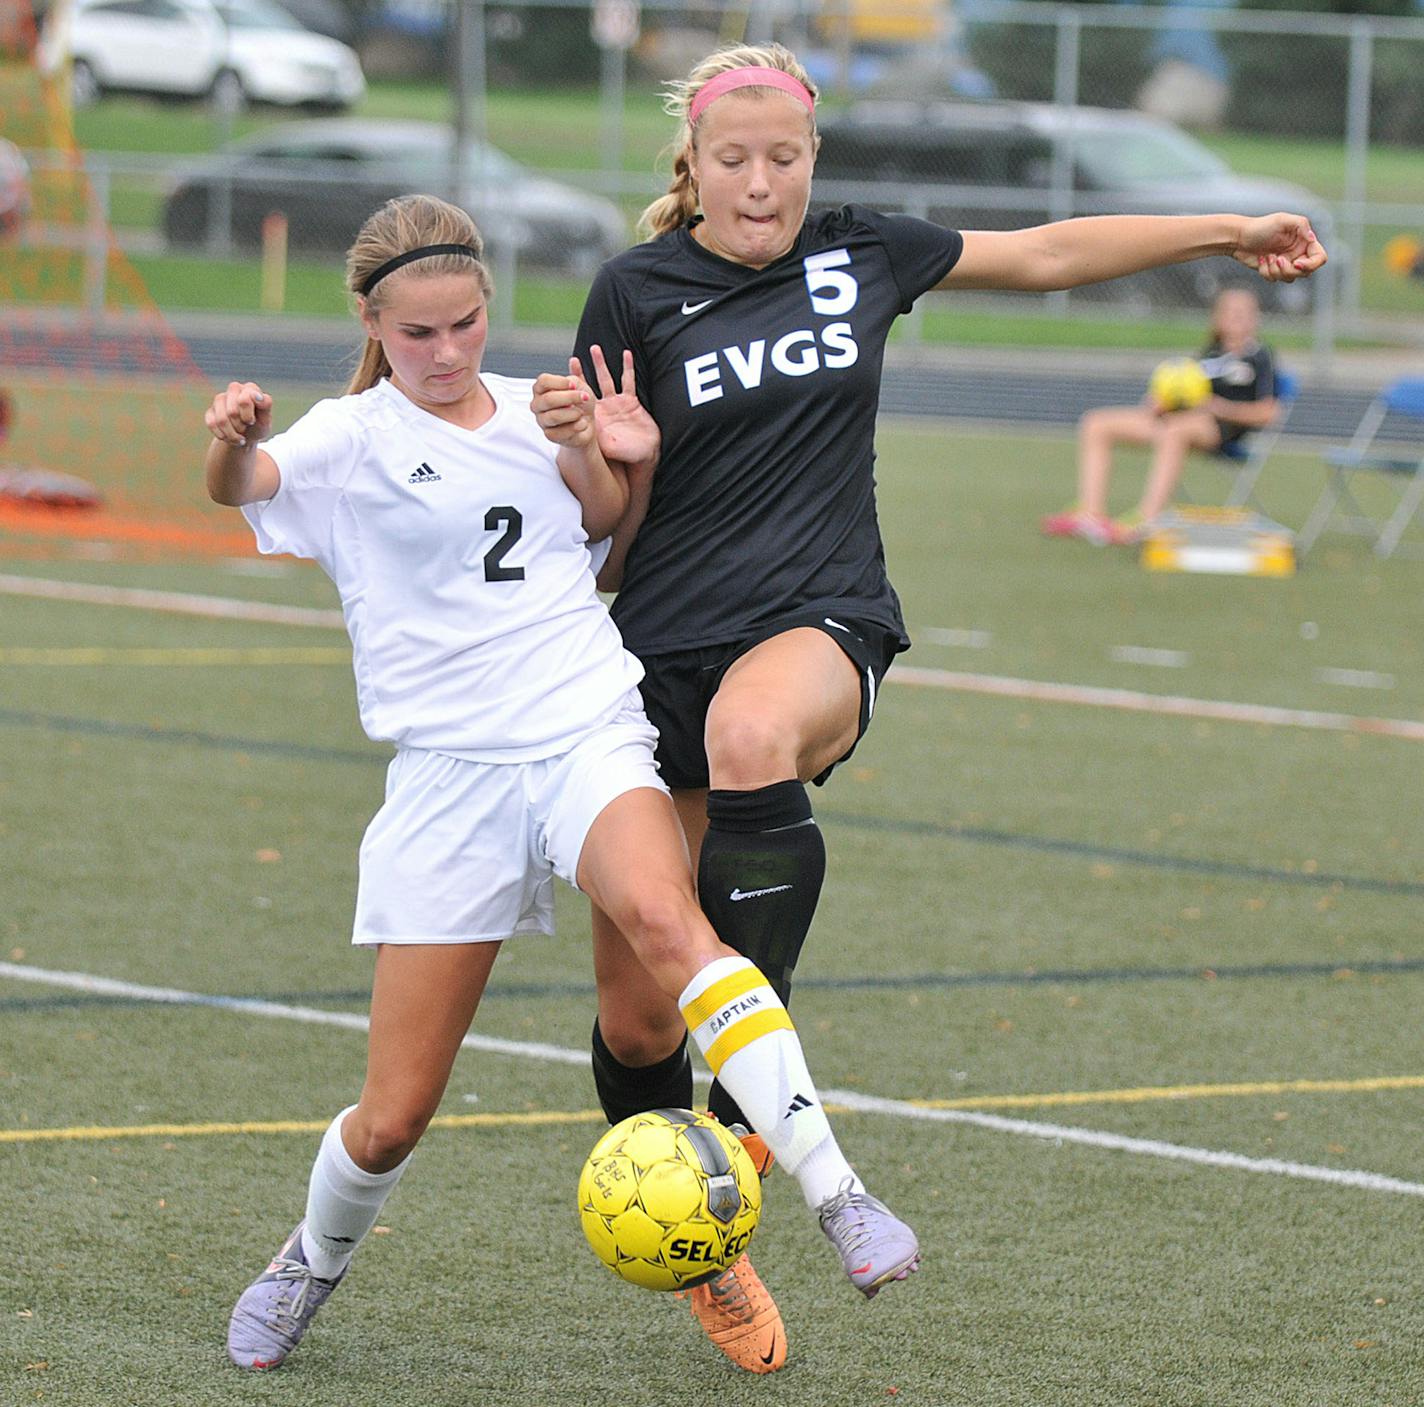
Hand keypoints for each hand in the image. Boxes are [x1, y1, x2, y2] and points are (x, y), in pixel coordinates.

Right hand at [206, 381, 270, 445]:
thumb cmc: (258, 425)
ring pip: (221, 420)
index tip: (252, 421)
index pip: (244, 401)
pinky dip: (223, 435)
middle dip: (240, 426)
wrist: (247, 437)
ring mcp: (220, 398)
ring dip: (232, 435)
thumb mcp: (266, 419)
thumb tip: (256, 395)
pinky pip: (212, 424)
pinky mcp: (210, 411)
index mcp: (250, 388)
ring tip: (240, 438)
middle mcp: (234, 389)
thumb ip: (265, 405)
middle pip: (232, 412)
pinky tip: (230, 437)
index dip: (248, 416)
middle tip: (246, 428)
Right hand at [531, 370, 595, 448]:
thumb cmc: (580, 404)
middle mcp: (539, 404)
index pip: (543, 381)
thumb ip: (574, 378)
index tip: (573, 385)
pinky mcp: (550, 435)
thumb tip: (572, 376)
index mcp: (542, 389)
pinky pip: (561, 432)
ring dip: (573, 414)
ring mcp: (542, 421)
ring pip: (554, 416)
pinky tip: (581, 424)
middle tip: (583, 398)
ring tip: (581, 413)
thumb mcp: (579, 385)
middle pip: (548, 399)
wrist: (587, 423)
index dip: (560, 382)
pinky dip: (576, 426)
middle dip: (570, 398)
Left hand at [584, 345, 659, 472]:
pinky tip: (626, 354)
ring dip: (600, 364)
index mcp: (596, 418)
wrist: (644, 454)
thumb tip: (593, 433)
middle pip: (589, 386)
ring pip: (606, 379)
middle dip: (581, 372)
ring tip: (594, 349)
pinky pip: (628, 381)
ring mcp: (617, 403)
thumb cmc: (626, 454)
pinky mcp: (631, 400)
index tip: (564, 375)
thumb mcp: (611, 448)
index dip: (573, 388)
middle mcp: (604, 408)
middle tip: (573, 358)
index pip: (580, 400)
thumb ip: (601, 440)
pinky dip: (627, 367)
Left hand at [1231, 214, 1326, 281]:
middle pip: (1305, 272)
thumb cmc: (1261, 226)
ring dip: (1276, 270)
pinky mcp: (1273, 270)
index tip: (1297, 263)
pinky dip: (1266, 272)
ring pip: (1290, 278)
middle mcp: (1298, 253)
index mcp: (1304, 241)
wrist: (1239, 237)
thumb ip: (1301, 225)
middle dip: (1289, 269)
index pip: (1320, 258)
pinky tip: (1261, 260)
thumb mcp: (1282, 220)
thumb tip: (1313, 239)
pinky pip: (1275, 279)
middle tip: (1277, 258)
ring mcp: (1286, 263)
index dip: (1312, 264)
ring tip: (1267, 257)